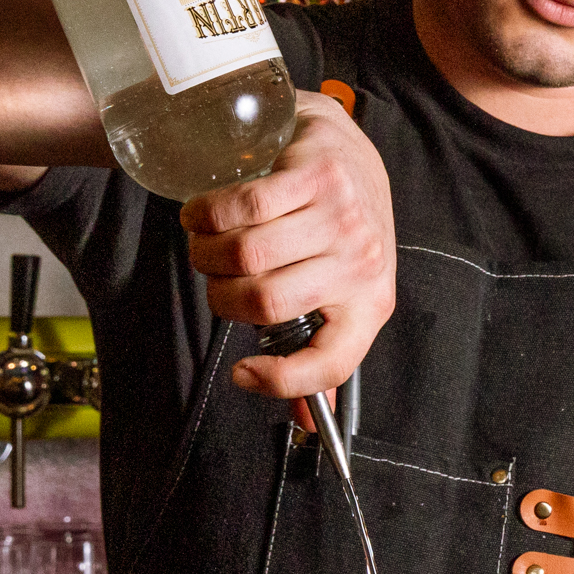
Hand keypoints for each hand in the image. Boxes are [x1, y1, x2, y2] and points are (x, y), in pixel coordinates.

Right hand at [183, 90, 394, 399]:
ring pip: (244, 254)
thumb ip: (319, 354)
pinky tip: (201, 215)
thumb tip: (307, 423)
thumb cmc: (339, 230)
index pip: (330, 362)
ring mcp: (343, 215)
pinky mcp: (316, 173)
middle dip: (221, 297)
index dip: (279, 382)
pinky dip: (205, 215)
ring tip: (206, 245)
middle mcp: (362, 262)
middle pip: (263, 302)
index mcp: (371, 305)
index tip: (241, 373)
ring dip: (206, 253)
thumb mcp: (340, 293)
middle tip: (216, 281)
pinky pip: (241, 207)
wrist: (349, 151)